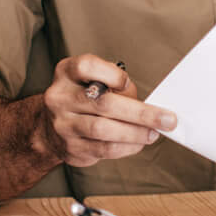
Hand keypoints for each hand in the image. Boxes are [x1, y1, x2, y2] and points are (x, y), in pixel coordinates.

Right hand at [38, 56, 176, 169]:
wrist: (49, 129)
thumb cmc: (81, 100)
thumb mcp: (92, 82)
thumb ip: (116, 86)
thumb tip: (149, 106)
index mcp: (66, 73)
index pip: (87, 66)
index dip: (113, 75)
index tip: (128, 84)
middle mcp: (60, 97)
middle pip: (103, 103)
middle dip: (140, 113)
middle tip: (167, 119)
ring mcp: (63, 124)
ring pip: (103, 129)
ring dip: (135, 133)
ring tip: (154, 133)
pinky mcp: (71, 148)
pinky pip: (103, 149)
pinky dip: (127, 147)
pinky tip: (139, 143)